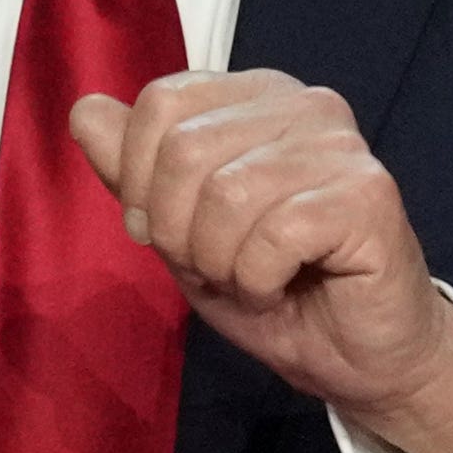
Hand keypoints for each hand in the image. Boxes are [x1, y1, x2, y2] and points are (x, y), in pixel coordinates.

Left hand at [69, 71, 452, 452]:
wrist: (354, 356)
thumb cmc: (273, 286)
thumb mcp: (179, 231)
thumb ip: (133, 172)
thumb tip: (85, 111)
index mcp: (256, 96)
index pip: (162, 102)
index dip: (142, 183)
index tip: (171, 233)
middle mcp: (304, 104)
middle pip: (184, 148)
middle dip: (178, 232)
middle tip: (216, 266)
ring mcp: (341, 146)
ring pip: (225, 195)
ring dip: (221, 262)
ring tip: (253, 278)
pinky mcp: (368, 195)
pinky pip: (272, 235)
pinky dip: (259, 280)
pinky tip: (284, 286)